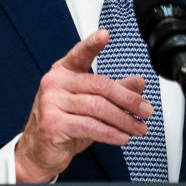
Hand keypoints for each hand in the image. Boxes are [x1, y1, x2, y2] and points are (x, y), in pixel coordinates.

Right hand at [14, 29, 153, 182]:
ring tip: (139, 127)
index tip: (105, 34)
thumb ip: (114, 91)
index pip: (80, 54)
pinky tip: (123, 137)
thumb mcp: (91, 104)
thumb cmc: (64, 123)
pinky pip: (90, 126)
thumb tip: (139, 83)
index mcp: (63, 72)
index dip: (93, 44)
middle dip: (128, 99)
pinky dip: (111, 133)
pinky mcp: (53, 123)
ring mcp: (51, 102)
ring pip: (98, 107)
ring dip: (124, 120)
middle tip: (146, 110)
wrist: (39, 151)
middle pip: (100, 85)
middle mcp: (55, 83)